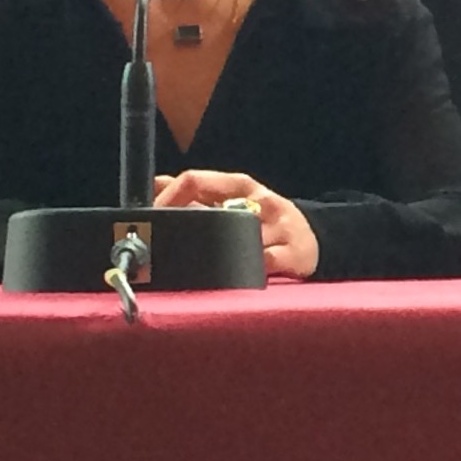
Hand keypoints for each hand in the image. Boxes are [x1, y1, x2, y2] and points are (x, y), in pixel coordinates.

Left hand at [154, 169, 320, 278]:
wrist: (314, 239)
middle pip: (211, 213)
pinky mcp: (294, 255)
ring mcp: (280, 228)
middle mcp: (261, 201)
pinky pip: (261, 265)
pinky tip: (230, 279)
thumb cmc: (264, 219)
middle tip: (158, 248)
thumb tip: (154, 183)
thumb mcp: (233, 198)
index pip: (195, 181)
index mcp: (241, 185)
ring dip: (213, 257)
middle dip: (183, 232)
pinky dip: (243, 273)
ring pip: (237, 241)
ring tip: (192, 268)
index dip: (165, 199)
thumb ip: (195, 192)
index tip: (146, 218)